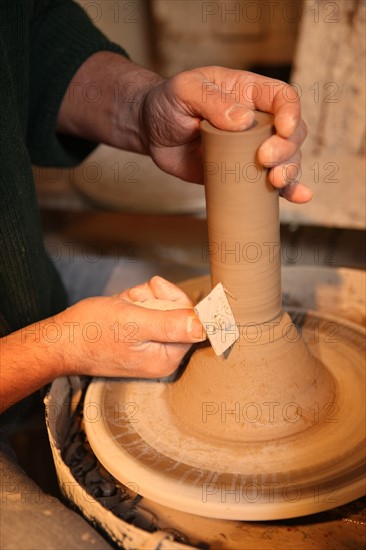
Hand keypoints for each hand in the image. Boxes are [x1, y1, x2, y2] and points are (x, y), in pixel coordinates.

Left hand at [59, 54, 308, 202]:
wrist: (152, 132)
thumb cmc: (168, 103)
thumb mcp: (185, 91)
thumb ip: (211, 100)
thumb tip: (243, 121)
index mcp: (249, 93)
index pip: (283, 98)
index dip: (290, 113)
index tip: (281, 130)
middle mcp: (257, 121)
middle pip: (292, 132)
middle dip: (287, 148)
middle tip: (264, 159)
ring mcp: (251, 149)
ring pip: (287, 159)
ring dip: (289, 170)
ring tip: (275, 180)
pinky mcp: (242, 173)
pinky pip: (269, 183)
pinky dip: (288, 191)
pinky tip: (300, 197)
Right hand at [61, 276, 203, 378]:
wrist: (60, 339)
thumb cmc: (91, 332)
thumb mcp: (134, 323)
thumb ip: (171, 324)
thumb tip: (205, 327)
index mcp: (166, 358)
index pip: (193, 321)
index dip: (176, 299)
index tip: (157, 290)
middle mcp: (161, 357)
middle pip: (178, 313)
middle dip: (156, 298)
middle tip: (135, 299)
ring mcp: (149, 348)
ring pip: (162, 308)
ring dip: (143, 298)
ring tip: (124, 304)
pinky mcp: (138, 339)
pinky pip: (148, 313)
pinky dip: (135, 304)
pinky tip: (120, 307)